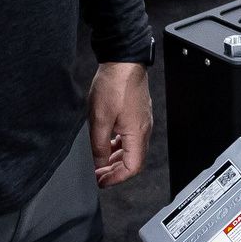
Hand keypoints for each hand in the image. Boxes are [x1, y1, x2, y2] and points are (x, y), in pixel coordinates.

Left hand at [88, 60, 152, 186]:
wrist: (123, 60)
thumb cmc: (114, 85)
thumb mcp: (99, 119)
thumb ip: (99, 146)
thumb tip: (99, 163)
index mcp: (137, 134)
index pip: (132, 168)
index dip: (116, 178)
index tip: (100, 181)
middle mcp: (143, 129)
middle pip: (133, 160)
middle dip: (114, 170)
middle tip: (97, 173)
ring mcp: (142, 121)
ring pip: (131, 149)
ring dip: (116, 158)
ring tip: (99, 160)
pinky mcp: (137, 113)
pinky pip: (130, 137)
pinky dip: (119, 145)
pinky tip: (107, 142)